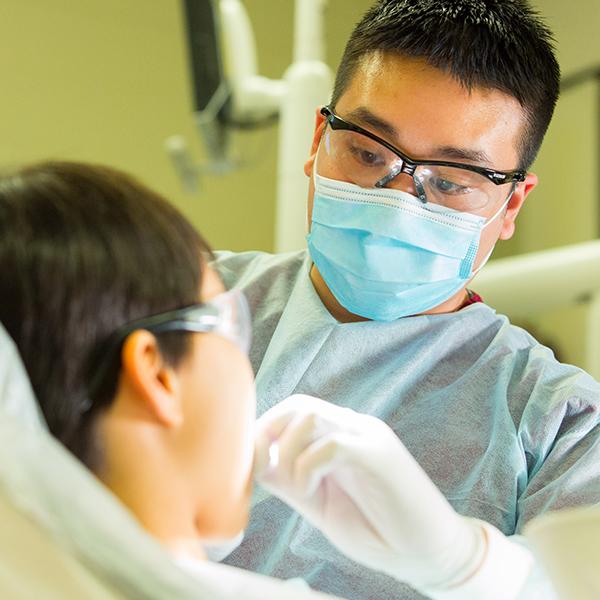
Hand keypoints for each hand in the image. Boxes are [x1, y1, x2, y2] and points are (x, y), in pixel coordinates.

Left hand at [254, 395, 532, 597]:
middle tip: (267, 467)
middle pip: (300, 405)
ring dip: (290, 451)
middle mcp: (354, 428)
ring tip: (299, 486)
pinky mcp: (380, 456)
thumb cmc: (375, 528)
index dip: (266, 429)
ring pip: (312, 416)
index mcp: (340, 436)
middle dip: (270, 431)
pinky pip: (334, 443)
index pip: (295, 410)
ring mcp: (369, 438)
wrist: (428, 553)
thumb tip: (257, 463)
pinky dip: (309, 465)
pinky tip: (312, 488)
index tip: (255, 463)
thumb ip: (291, 481)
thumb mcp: (320, 503)